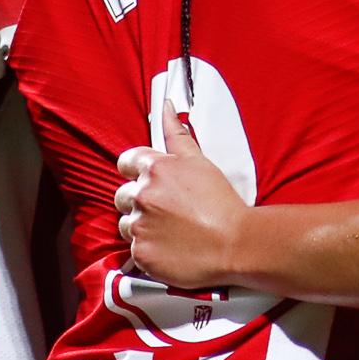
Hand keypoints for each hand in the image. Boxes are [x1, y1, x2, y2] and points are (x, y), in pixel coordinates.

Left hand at [115, 110, 246, 287]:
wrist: (236, 244)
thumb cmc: (222, 204)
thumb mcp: (200, 162)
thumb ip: (176, 134)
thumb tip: (166, 106)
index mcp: (156, 169)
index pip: (126, 161)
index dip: (135, 171)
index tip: (148, 182)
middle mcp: (143, 195)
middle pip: (122, 195)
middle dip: (138, 201)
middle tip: (166, 211)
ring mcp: (139, 225)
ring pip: (126, 223)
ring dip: (141, 226)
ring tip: (169, 231)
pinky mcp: (141, 253)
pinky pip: (134, 249)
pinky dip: (148, 249)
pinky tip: (170, 248)